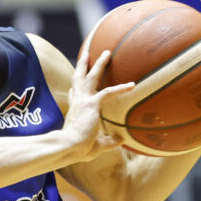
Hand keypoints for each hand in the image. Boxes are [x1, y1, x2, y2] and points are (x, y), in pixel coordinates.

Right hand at [61, 46, 133, 162]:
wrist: (69, 147)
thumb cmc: (78, 149)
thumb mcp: (96, 146)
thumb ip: (109, 141)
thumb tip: (121, 140)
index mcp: (75, 111)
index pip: (74, 95)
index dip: (74, 88)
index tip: (74, 83)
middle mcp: (77, 102)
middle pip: (79, 78)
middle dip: (84, 64)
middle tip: (87, 52)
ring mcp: (83, 101)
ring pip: (91, 76)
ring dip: (99, 63)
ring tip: (107, 52)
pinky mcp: (91, 104)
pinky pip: (108, 92)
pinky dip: (121, 88)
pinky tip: (132, 85)